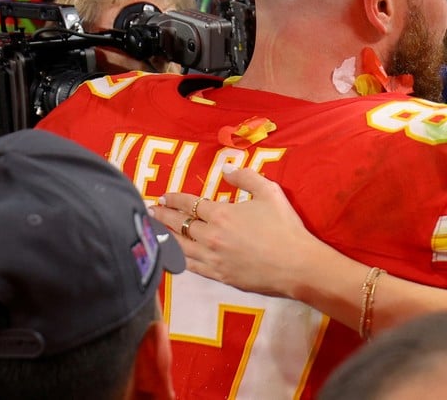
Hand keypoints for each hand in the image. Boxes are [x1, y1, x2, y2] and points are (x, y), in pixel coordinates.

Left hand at [152, 167, 317, 297]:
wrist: (296, 264)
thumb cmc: (285, 227)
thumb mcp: (269, 192)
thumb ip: (246, 178)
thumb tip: (226, 170)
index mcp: (222, 214)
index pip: (190, 204)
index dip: (174, 199)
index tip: (163, 196)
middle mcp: (211, 236)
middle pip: (180, 224)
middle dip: (163, 216)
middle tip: (150, 210)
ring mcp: (213, 258)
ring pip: (180, 246)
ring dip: (165, 236)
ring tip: (154, 230)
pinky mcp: (219, 275)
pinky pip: (191, 266)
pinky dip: (177, 259)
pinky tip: (171, 255)